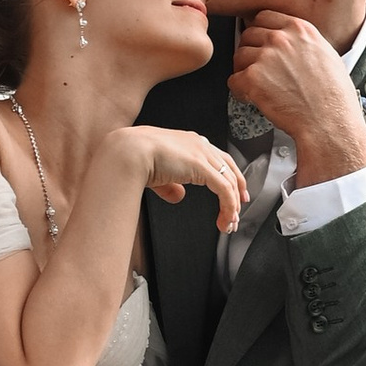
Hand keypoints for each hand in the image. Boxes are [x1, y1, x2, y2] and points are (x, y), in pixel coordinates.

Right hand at [121, 123, 247, 235]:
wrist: (127, 152)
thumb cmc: (134, 158)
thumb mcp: (158, 174)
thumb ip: (170, 185)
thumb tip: (178, 196)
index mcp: (190, 142)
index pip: (219, 159)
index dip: (231, 177)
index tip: (236, 194)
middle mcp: (200, 144)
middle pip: (230, 169)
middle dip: (237, 193)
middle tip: (237, 213)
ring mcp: (202, 154)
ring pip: (229, 181)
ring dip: (232, 205)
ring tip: (229, 223)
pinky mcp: (201, 167)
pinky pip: (223, 189)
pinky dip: (228, 206)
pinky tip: (226, 218)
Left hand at [229, 11, 365, 184]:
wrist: (329, 122)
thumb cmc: (333, 97)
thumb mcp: (328, 56)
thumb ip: (304, 44)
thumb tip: (293, 45)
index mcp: (300, 29)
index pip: (264, 17)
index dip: (260, 33)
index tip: (261, 44)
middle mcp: (281, 39)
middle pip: (248, 35)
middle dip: (251, 52)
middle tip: (260, 69)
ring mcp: (265, 57)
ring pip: (239, 57)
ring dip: (244, 71)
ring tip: (259, 87)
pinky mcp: (253, 79)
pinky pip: (233, 80)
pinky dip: (240, 91)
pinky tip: (255, 98)